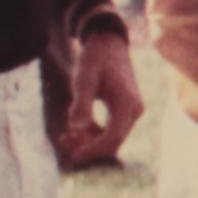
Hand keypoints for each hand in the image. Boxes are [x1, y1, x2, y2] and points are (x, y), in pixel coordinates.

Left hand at [55, 31, 142, 164]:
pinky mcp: (126, 110)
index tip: (73, 154)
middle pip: (114, 142)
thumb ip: (81, 104)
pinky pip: (111, 129)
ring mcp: (131, 111)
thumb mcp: (84, 79)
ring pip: (112, 137)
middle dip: (89, 146)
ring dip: (90, 140)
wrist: (109, 42)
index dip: (93, 150)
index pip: (113, 138)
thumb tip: (76, 130)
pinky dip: (94, 132)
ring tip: (66, 135)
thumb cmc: (95, 58)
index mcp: (127, 104)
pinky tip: (76, 128)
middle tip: (63, 140)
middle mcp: (134, 110)